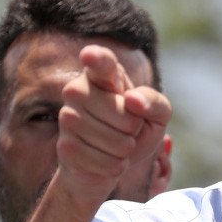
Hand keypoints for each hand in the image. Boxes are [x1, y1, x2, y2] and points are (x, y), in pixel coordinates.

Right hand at [56, 45, 171, 209]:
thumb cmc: (134, 129)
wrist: (108, 161)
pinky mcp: (65, 146)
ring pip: (118, 142)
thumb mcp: (156, 115)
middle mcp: (77, 90)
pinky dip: (115, 166)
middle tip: (124, 129)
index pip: (100, 63)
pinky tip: (105, 159)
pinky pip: (107, 162)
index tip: (90, 56)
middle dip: (135, 129)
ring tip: (115, 144)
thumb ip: (154, 102)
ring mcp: (67, 118)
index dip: (97, 59)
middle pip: (126, 117)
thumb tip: (132, 99)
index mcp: (103, 75)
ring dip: (126, 150)